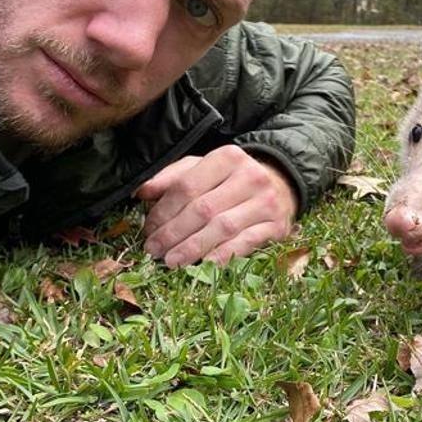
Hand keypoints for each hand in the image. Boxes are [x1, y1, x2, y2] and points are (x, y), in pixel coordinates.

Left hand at [135, 145, 297, 266]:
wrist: (280, 184)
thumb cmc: (231, 179)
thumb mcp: (203, 168)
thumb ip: (172, 177)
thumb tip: (141, 192)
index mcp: (227, 157)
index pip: (187, 186)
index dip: (164, 211)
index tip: (148, 229)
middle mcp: (250, 176)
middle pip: (203, 209)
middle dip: (173, 233)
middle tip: (153, 250)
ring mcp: (266, 202)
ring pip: (222, 227)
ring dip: (193, 247)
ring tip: (170, 261)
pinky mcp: (277, 225)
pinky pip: (246, 242)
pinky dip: (223, 255)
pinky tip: (204, 264)